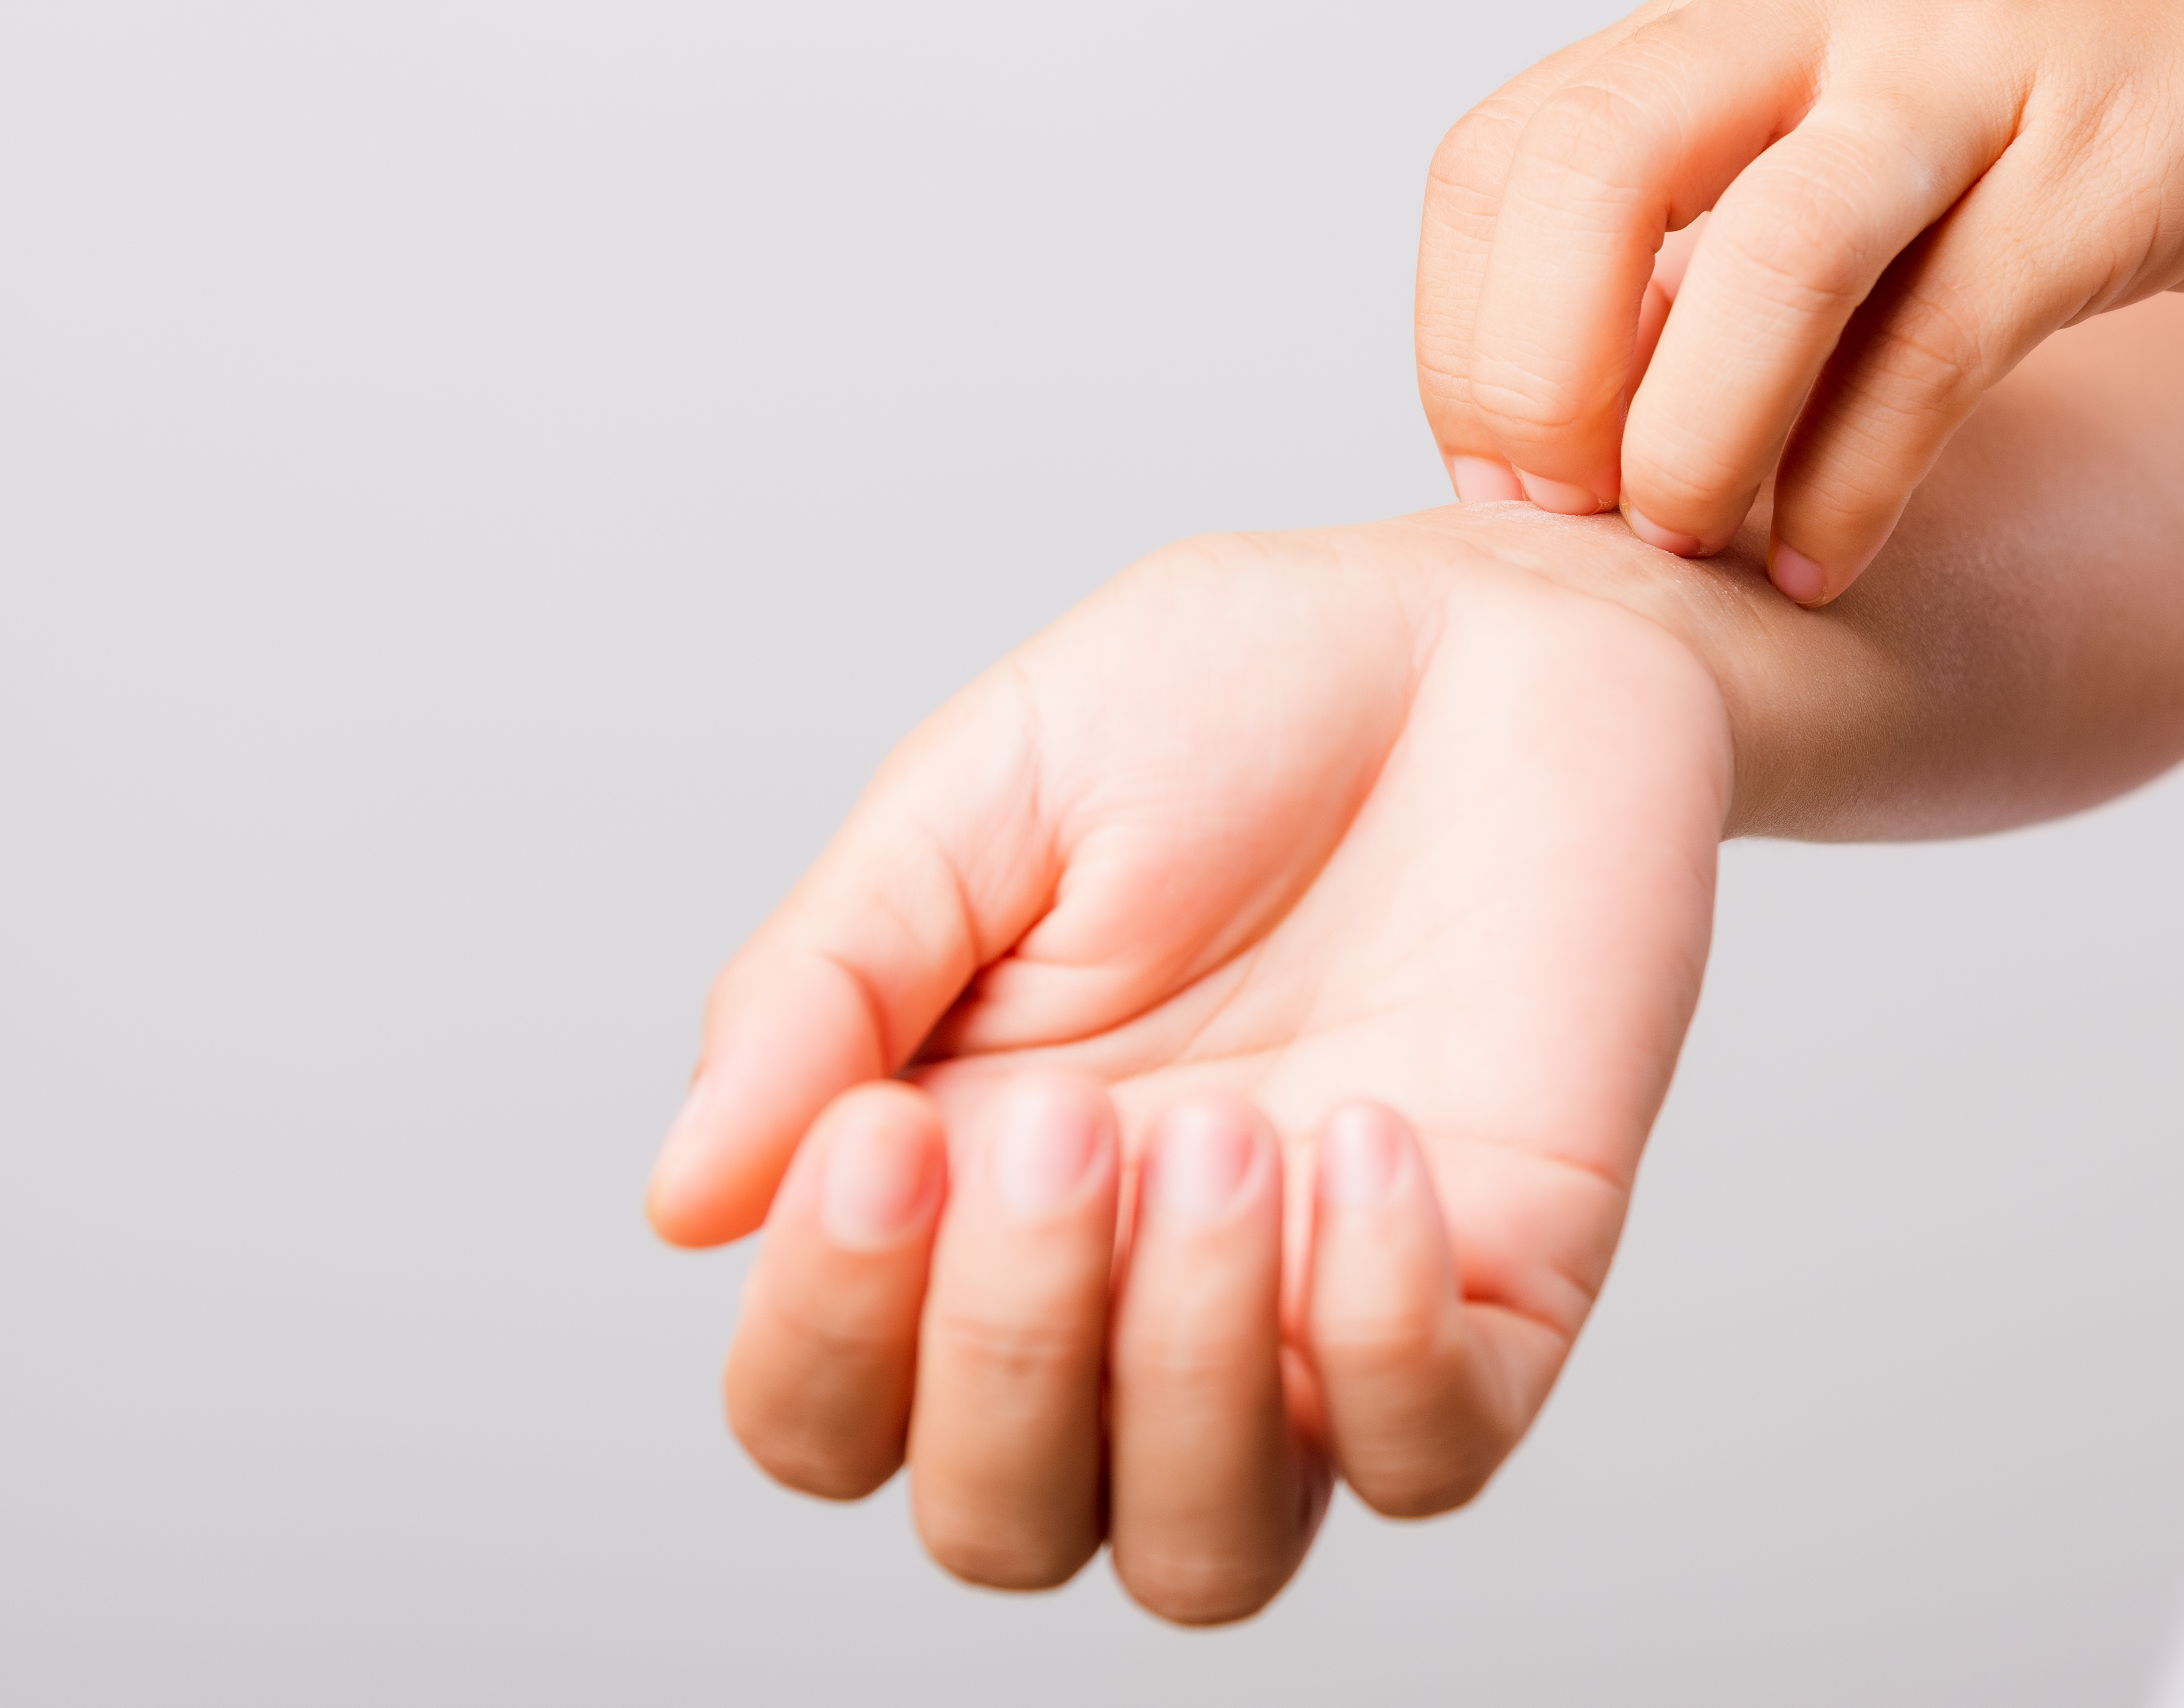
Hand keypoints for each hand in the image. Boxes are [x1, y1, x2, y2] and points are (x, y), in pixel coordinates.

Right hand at [644, 518, 1730, 1622]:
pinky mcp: (1493, 1294)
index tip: (879, 1133)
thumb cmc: (1240, 695)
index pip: (824, 1409)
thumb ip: (826, 985)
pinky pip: (1425, 1459)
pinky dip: (1381, 1339)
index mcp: (965, 1185)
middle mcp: (1125, 1293)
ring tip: (1224, 1132)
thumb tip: (687, 1198)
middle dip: (1003, 1352)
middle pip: (1000, 1519)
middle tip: (1068, 1122)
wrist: (1496, 629)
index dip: (822, 1329)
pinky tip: (1371, 1138)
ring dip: (1181, 1378)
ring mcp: (1314, 1314)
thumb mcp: (987, 790)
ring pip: (1203, 1553)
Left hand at [1415, 0, 2183, 602]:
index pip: (1506, 159)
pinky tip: (1824, 563)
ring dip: (1694, 431)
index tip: (1510, 485)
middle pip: (1588, 168)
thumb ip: (1712, 264)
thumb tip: (1561, 449)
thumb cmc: (2079, 131)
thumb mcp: (1856, 158)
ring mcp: (1972, 77)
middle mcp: (1827, 14)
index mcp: (1735, 20)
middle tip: (1570, 526)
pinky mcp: (2111, 166)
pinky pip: (1940, 337)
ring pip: (1768, 247)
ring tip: (1693, 549)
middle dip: (1534, 377)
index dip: (1468, 339)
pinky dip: (1856, 474)